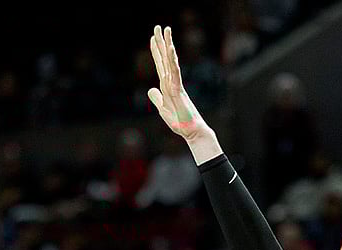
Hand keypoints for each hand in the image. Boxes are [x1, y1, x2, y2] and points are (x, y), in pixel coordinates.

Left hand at [148, 25, 211, 141]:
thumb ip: (157, 98)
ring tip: (166, 30)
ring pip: (171, 61)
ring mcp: (176, 84)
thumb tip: (150, 89)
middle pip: (165, 58)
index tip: (153, 38)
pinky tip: (170, 49)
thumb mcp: (162, 109)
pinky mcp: (178, 90)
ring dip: (168, 45)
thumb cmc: (180, 122)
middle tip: (159, 26)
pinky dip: (172, 60)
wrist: (191, 131)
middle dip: (162, 42)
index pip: (160, 65)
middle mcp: (171, 82)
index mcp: (167, 85)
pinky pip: (175, 72)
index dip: (156, 51)